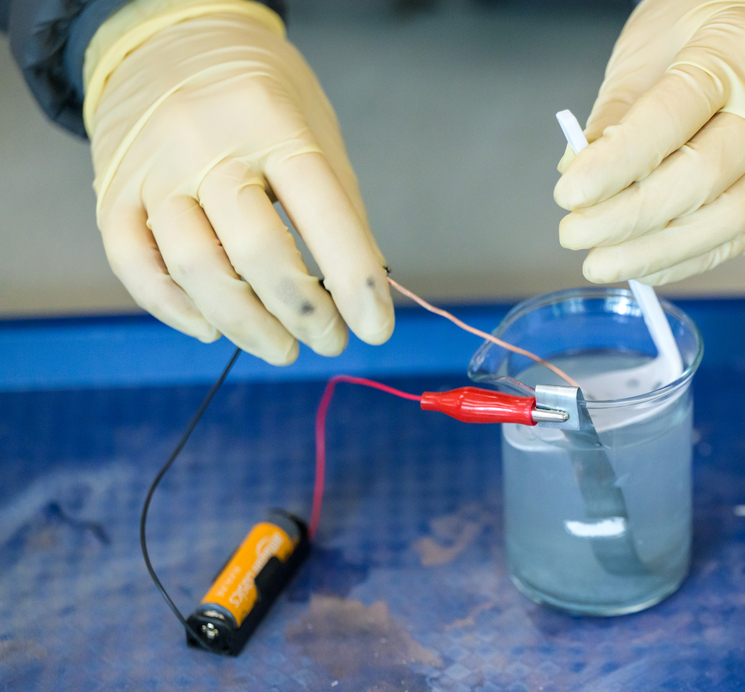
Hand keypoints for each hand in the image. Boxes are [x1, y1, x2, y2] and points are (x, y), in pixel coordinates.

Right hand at [88, 5, 392, 364]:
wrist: (169, 37)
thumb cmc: (262, 96)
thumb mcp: (317, 131)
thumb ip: (338, 209)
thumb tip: (364, 294)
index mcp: (274, 124)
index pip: (323, 213)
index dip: (356, 281)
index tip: (377, 328)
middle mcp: (206, 143)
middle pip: (255, 250)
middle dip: (302, 313)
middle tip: (328, 341)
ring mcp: (153, 169)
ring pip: (194, 267)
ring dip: (244, 325)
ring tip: (281, 347)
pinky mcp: (113, 191)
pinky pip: (134, 265)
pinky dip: (174, 309)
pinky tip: (213, 328)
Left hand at [555, 0, 744, 285]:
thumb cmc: (705, 28)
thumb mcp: (649, 48)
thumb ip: (615, 113)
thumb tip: (576, 173)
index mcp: (734, 55)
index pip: (670, 120)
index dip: (615, 166)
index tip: (569, 195)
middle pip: (702, 177)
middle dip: (629, 217)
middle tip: (574, 234)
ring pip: (728, 220)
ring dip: (656, 251)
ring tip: (601, 263)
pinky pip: (740, 238)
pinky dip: (686, 258)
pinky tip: (644, 267)